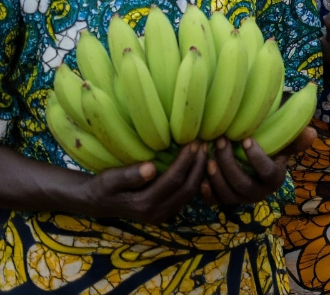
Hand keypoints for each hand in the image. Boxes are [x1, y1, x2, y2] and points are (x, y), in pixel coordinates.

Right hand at [80, 143, 206, 223]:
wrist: (97, 202)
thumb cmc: (103, 186)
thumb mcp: (110, 179)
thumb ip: (130, 175)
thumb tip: (151, 168)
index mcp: (144, 205)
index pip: (174, 180)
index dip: (186, 160)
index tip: (194, 141)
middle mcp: (155, 214)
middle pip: (186, 188)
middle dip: (198, 165)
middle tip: (204, 143)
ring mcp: (161, 216)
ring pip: (189, 194)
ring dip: (199, 172)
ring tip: (204, 150)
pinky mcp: (163, 213)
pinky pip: (185, 196)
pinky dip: (194, 179)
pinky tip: (196, 164)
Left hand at [200, 127, 316, 207]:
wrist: (256, 160)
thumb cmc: (271, 147)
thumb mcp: (285, 142)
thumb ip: (296, 139)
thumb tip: (312, 133)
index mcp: (275, 179)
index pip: (266, 171)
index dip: (255, 157)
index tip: (246, 139)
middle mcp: (258, 194)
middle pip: (242, 184)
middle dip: (229, 164)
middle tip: (221, 141)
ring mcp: (240, 199)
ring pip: (227, 194)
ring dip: (216, 176)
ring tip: (209, 156)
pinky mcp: (225, 200)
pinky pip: (215, 201)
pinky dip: (207, 192)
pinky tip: (201, 178)